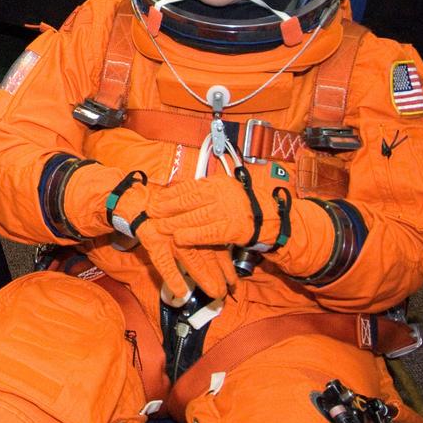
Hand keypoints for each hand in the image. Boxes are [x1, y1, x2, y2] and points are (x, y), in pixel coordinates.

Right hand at [107, 173, 236, 300]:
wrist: (136, 201)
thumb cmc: (162, 208)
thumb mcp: (184, 214)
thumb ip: (198, 227)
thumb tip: (219, 246)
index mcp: (196, 224)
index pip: (215, 246)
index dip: (225, 264)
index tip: (234, 281)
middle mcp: (186, 230)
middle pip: (207, 255)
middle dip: (218, 274)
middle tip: (227, 291)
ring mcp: (171, 237)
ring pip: (193, 260)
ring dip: (204, 277)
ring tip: (215, 292)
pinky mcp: (154, 242)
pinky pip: (165, 263)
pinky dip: (173, 277)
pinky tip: (180, 291)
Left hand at [148, 171, 289, 252]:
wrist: (270, 219)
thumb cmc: (241, 206)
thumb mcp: (222, 192)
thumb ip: (201, 192)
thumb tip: (173, 192)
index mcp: (217, 183)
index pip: (189, 187)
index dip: (170, 194)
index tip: (156, 198)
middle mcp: (221, 194)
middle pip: (189, 200)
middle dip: (168, 207)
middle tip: (152, 213)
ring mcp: (228, 211)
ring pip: (196, 217)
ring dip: (175, 223)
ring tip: (160, 227)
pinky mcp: (233, 229)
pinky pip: (208, 233)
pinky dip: (192, 236)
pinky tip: (179, 239)